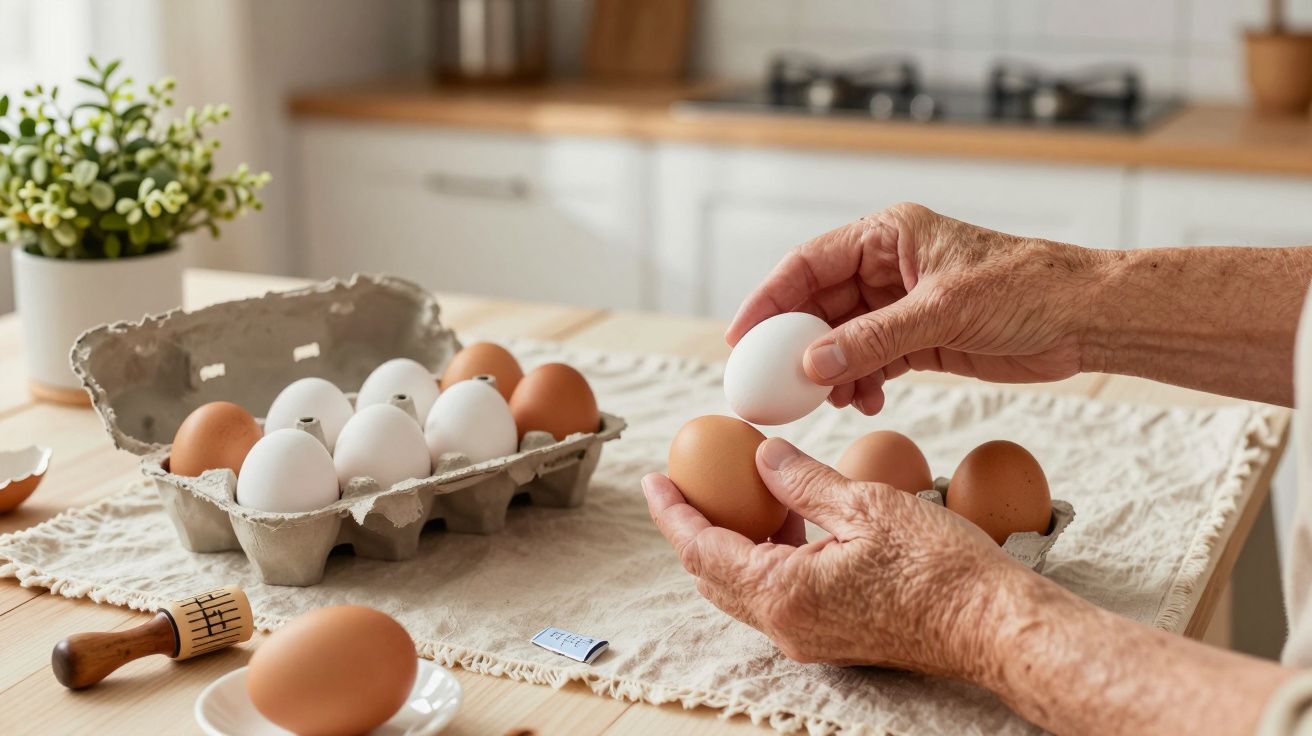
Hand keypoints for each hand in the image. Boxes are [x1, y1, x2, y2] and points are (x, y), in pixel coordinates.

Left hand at [642, 437, 1017, 676]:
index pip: (701, 549)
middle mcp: (784, 626)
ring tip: (744, 491)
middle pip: (712, 574)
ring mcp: (807, 639)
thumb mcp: (864, 504)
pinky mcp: (832, 639)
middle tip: (689, 483)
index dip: (673, 511)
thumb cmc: (937, 565)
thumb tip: (761, 455)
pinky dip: (769, 558)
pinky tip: (792, 520)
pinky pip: (779, 596)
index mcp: (781, 592)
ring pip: (745, 588)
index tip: (654, 478)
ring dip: (736, 541)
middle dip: (695, 527)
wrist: (992, 624)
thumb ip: (803, 479)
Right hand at [725, 203, 1104, 414]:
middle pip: (819, 304)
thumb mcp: (943, 311)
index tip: (742, 338)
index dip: (769, 299)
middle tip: (773, 383)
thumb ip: (874, 339)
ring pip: (841, 338)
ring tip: (827, 400)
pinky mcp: (920, 339)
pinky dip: (859, 382)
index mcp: (888, 236)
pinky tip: (861, 401)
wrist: (1084, 318)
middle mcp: (888, 266)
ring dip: (829, 370)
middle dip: (796, 344)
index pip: (809, 263)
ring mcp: (902, 305)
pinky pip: (870, 361)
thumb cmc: (1025, 289)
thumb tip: (811, 366)